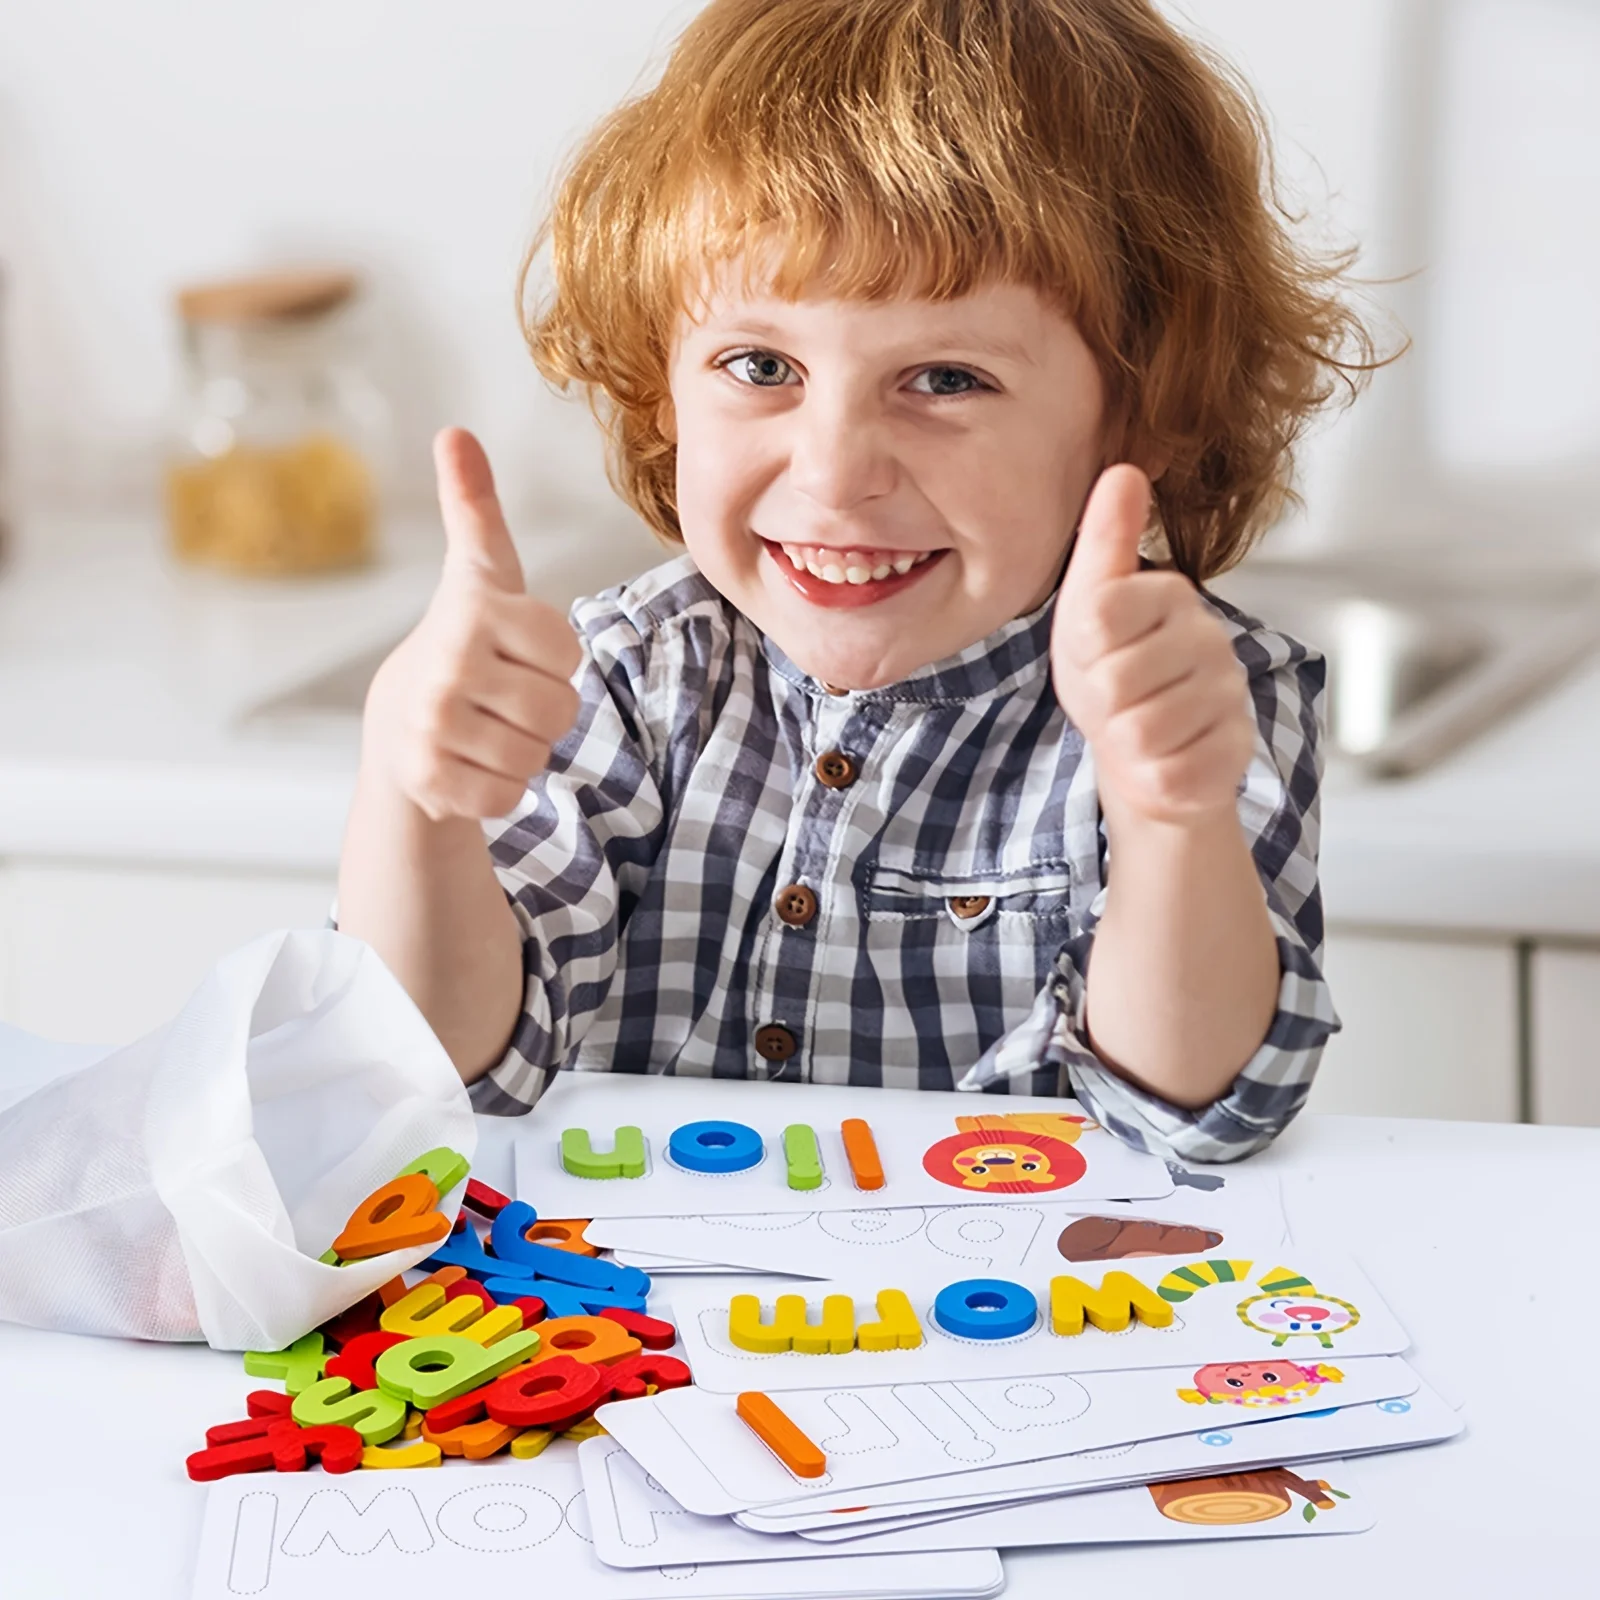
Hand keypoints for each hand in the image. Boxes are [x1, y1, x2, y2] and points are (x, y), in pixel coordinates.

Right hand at [362, 428, 582, 821]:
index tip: (514, 649)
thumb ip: (474, 508)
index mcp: (472, 611)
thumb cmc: (462, 644)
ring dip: (524, 750)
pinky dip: (499, 789)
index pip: (566, 650)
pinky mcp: (430, 779)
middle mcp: (447, 664)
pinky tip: (469, 764)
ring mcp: (434, 725)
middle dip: (544, 712)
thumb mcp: (478, 574)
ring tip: (486, 729)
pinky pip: (508, 796)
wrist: (397, 729)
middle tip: (502, 699)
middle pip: (559, 709)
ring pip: (537, 755)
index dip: (552, 659)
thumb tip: (455, 433)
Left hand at [1050, 465, 1253, 826]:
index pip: (1100, 614)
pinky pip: (1169, 772)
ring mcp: (1228, 695)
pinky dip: (1151, 774)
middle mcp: (1208, 638)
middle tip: (1115, 697)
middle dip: (1101, 701)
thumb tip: (1124, 470)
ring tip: (1137, 723)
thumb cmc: (1111, 669)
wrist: (1143, 748)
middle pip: (1116, 681)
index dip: (1083, 648)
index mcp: (1168, 593)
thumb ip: (1103, 539)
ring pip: (1142, 732)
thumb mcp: (1088, 603)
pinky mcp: (1235, 749)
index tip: (1096, 651)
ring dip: (1124, 740)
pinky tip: (1163, 754)